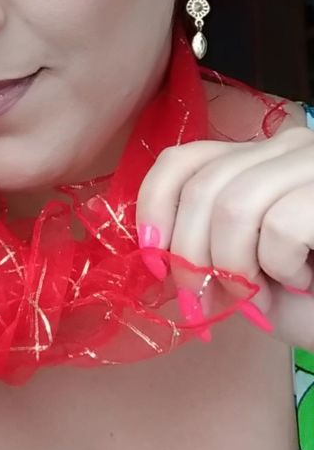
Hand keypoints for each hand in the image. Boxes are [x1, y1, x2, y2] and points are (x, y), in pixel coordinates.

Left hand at [136, 121, 313, 349]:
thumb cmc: (307, 301)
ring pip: (234, 206)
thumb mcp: (238, 268)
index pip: (182, 159)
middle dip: (189, 257)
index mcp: (254, 160)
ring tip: (258, 296)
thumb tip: (152, 248)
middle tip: (202, 301)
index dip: (154, 207)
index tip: (153, 256)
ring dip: (233, 267)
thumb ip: (199, 244)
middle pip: (202, 187)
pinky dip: (279, 267)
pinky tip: (302, 280)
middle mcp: (286, 148)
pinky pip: (280, 225)